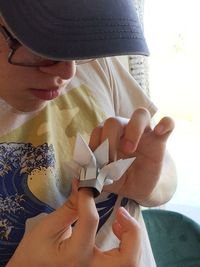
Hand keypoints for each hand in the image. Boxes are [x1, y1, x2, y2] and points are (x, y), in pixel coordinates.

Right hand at [7, 180, 140, 266]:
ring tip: (119, 219)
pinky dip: (126, 245)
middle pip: (128, 259)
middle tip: (121, 212)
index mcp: (75, 257)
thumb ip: (69, 208)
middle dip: (131, 231)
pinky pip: (121, 261)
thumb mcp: (47, 228)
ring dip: (131, 238)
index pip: (91, 221)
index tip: (86, 186)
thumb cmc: (33, 254)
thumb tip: (82, 186)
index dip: (88, 198)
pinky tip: (115, 229)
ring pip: (130, 262)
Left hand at [89, 107, 174, 204]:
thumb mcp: (105, 179)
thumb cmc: (121, 178)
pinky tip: (159, 132)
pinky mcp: (160, 139)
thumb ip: (94, 175)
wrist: (141, 187)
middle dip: (108, 140)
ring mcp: (144, 132)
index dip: (95, 145)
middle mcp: (125, 130)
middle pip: (114, 121)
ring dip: (132, 130)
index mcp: (108, 137)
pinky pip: (168, 123)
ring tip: (129, 149)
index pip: (98, 130)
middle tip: (110, 161)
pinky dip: (165, 123)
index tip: (96, 164)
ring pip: (140, 114)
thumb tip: (81, 173)